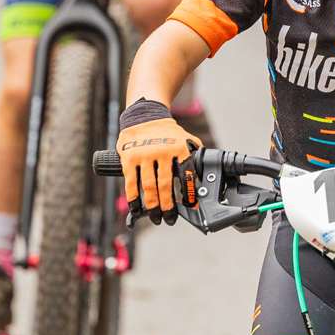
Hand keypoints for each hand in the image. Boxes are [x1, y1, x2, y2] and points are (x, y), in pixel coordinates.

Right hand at [117, 107, 198, 224]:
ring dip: (152, 206)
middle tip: (169, 218)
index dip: (189, 192)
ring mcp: (144, 155)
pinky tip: (136, 209)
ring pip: (149, 187)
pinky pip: (131, 183)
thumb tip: (205, 173)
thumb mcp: (184, 138)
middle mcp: (162, 151)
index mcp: (179, 147)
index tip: (191, 206)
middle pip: (166, 185)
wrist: (144, 116)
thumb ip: (194, 153)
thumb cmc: (167, 131)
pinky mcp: (129, 158)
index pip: (186, 173)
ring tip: (156, 217)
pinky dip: (134, 199)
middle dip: (168, 206)